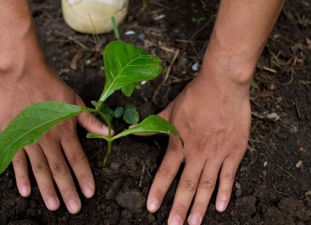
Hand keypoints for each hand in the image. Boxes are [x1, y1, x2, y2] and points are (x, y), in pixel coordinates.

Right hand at [0, 64, 108, 213]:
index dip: (84, 177)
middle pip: (60, 169)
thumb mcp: (74, 100)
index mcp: (65, 129)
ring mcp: (30, 139)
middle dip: (68, 190)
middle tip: (73, 208)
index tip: (89, 193)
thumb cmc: (51, 86)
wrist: (23, 74)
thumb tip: (109, 132)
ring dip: (47, 189)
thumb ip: (89, 120)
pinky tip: (26, 191)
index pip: (77, 158)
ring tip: (54, 206)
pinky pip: (17, 160)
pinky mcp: (14, 137)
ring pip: (40, 169)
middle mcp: (48, 138)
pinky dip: (21, 176)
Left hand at [146, 73, 250, 223]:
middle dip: (179, 207)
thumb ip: (154, 125)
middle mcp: (197, 152)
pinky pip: (229, 176)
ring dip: (200, 206)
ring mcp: (217, 153)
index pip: (166, 172)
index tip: (153, 208)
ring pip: (207, 185)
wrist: (223, 84)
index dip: (159, 191)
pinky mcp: (234, 151)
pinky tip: (220, 207)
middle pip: (187, 185)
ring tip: (193, 223)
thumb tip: (134, 131)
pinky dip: (225, 192)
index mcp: (179, 143)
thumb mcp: (170, 109)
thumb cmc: (195, 95)